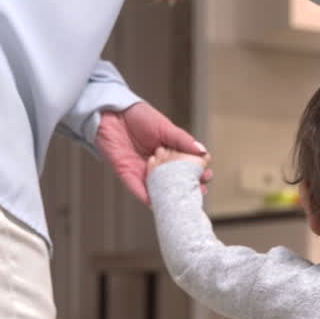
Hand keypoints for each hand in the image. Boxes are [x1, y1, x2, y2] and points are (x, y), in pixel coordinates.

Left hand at [96, 102, 211, 203]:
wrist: (111, 113)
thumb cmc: (138, 116)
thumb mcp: (165, 127)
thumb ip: (182, 140)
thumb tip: (203, 152)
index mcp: (168, 151)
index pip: (186, 165)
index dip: (197, 172)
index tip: (207, 176)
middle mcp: (157, 164)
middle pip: (174, 180)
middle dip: (188, 187)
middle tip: (200, 192)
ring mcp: (143, 171)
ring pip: (159, 188)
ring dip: (170, 197)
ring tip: (183, 202)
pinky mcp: (127, 174)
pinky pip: (138, 190)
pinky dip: (147, 198)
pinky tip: (158, 205)